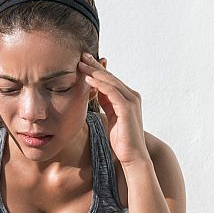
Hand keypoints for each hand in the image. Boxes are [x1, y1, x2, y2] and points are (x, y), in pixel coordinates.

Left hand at [78, 52, 148, 166]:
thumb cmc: (121, 140)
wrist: (132, 156)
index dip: (96, 70)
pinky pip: (111, 92)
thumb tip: (96, 93)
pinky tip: (88, 79)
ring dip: (94, 72)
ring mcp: (131, 101)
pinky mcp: (127, 109)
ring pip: (110, 81)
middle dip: (95, 66)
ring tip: (80, 65)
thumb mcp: (111, 117)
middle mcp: (131, 96)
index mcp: (127, 98)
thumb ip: (106, 104)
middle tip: (81, 56)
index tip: (83, 62)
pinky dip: (99, 84)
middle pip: (110, 77)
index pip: (110, 80)